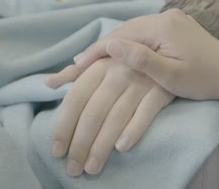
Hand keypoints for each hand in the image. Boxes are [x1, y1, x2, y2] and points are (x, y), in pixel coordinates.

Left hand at [45, 59, 173, 176]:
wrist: (170, 51)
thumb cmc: (131, 60)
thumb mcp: (104, 61)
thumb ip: (77, 73)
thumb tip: (48, 83)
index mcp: (100, 64)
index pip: (76, 98)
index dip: (64, 125)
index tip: (57, 150)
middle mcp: (119, 71)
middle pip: (94, 112)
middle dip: (81, 143)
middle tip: (73, 168)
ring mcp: (142, 81)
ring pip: (117, 116)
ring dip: (102, 145)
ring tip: (92, 167)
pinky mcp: (162, 90)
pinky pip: (147, 112)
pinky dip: (134, 129)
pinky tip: (121, 148)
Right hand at [73, 9, 218, 100]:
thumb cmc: (202, 80)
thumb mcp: (170, 75)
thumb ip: (139, 59)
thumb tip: (109, 44)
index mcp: (163, 26)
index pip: (121, 36)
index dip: (97, 50)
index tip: (77, 64)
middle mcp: (166, 16)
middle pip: (126, 30)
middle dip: (103, 46)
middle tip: (79, 63)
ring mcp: (172, 18)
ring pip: (134, 30)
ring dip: (116, 44)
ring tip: (95, 59)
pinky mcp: (176, 25)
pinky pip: (146, 32)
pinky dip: (131, 43)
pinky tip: (121, 53)